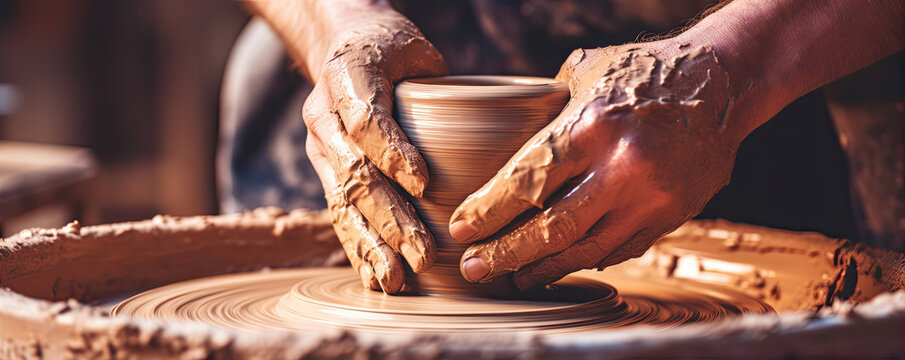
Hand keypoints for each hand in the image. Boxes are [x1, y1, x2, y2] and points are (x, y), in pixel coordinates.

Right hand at [303, 5, 446, 292]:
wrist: (346, 46)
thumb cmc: (394, 49)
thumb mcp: (417, 51)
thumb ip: (439, 88)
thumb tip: (503, 133)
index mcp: (346, 75)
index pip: (365, 119)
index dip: (392, 152)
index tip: (423, 183)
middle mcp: (324, 115)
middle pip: (354, 173)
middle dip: (389, 218)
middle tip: (421, 253)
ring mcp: (321, 147)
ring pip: (342, 202)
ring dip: (371, 244)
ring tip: (395, 278)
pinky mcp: (326, 171)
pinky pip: (339, 213)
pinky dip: (358, 247)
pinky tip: (375, 277)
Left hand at [449, 41, 738, 289]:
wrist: (722, 83)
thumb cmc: (645, 71)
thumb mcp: (586, 74)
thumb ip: (546, 110)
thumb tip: (501, 135)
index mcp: (593, 127)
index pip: (527, 180)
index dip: (489, 211)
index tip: (462, 229)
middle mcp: (623, 168)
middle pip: (552, 228)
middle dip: (507, 253)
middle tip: (474, 267)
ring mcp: (651, 197)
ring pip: (586, 248)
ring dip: (544, 267)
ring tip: (514, 275)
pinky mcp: (671, 214)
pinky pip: (621, 248)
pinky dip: (586, 258)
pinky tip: (562, 263)